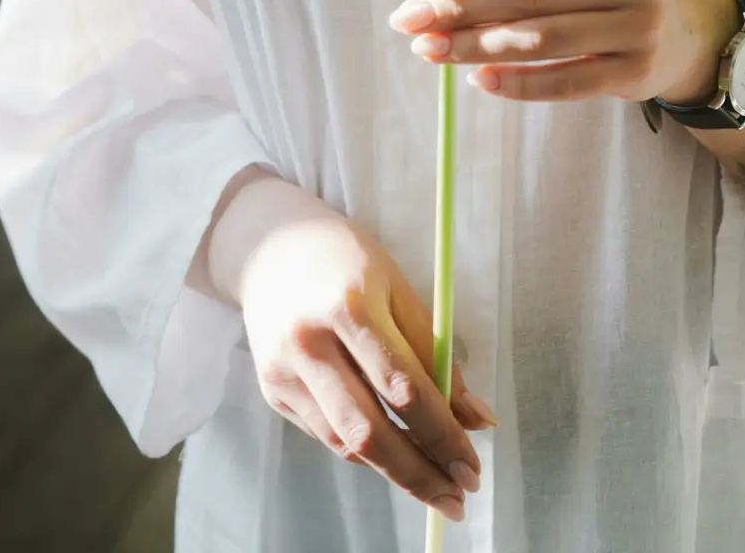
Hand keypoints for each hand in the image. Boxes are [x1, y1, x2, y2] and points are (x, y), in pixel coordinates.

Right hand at [224, 179, 492, 522]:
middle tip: (458, 497)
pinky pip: (327, 435)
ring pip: (346, 443)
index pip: (403, 386)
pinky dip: (364, 450)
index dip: (442, 433)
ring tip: (435, 486)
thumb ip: (434, 351)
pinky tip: (393, 454)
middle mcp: (311, 343)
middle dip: (419, 473)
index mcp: (350, 305)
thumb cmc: (347, 261)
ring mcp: (285, 372)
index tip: (472, 464)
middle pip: (370, 430)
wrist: (269, 247)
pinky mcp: (273, 392)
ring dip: (395, 473)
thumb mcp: (397, 287)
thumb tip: (475, 418)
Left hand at [387, 0, 731, 105]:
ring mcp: (641, 26)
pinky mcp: (636, 73)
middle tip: (409, 18)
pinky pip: (565, 82)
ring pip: (542, 40)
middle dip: (461, 7)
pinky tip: (478, 78)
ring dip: (476, 46)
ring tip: (430, 49)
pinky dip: (517, 82)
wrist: (693, 28)